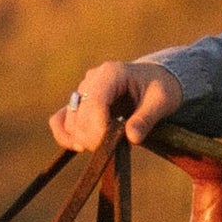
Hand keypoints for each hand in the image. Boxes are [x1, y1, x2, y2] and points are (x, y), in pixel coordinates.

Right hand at [48, 60, 183, 151]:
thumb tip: (132, 138)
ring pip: (68, 121)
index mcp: (111, 73)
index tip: (111, 145)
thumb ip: (147, 118)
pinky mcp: (78, 104)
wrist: (154, 82)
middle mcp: (91, 79)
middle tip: (115, 148)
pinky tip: (80, 147)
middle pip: (79, 115)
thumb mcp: (162, 101)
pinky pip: (59, 120)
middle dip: (93, 137)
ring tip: (106, 145)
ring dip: (82, 139)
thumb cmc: (160, 88)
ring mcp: (82, 91)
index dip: (98, 127)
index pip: (94, 101)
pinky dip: (65, 136)